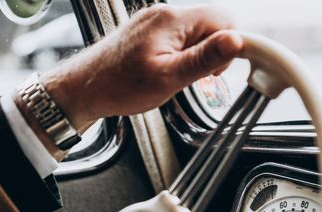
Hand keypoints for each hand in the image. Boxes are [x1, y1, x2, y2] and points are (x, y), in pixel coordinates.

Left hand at [42, 4, 243, 129]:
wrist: (85, 88)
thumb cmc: (120, 86)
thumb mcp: (169, 77)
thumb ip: (204, 58)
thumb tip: (237, 41)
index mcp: (173, 19)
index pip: (224, 19)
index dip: (230, 45)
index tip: (224, 69)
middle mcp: (165, 13)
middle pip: (211, 25)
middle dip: (212, 52)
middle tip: (197, 78)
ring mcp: (156, 21)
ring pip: (195, 33)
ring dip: (196, 56)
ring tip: (178, 77)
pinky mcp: (149, 32)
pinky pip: (179, 38)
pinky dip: (182, 55)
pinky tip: (168, 71)